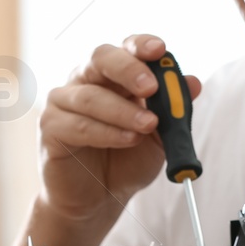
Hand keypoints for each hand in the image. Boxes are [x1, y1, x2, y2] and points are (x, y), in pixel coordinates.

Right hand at [39, 34, 202, 228]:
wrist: (100, 200)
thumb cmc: (126, 161)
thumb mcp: (160, 136)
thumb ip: (173, 110)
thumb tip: (193, 83)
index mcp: (113, 76)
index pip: (125, 48)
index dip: (141, 45)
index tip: (160, 49)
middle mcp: (85, 80)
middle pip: (101, 58)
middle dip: (129, 69)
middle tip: (151, 87)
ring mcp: (63, 102)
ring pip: (90, 96)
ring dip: (123, 111)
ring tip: (149, 125)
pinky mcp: (51, 128)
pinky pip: (78, 125)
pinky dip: (107, 132)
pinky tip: (128, 140)